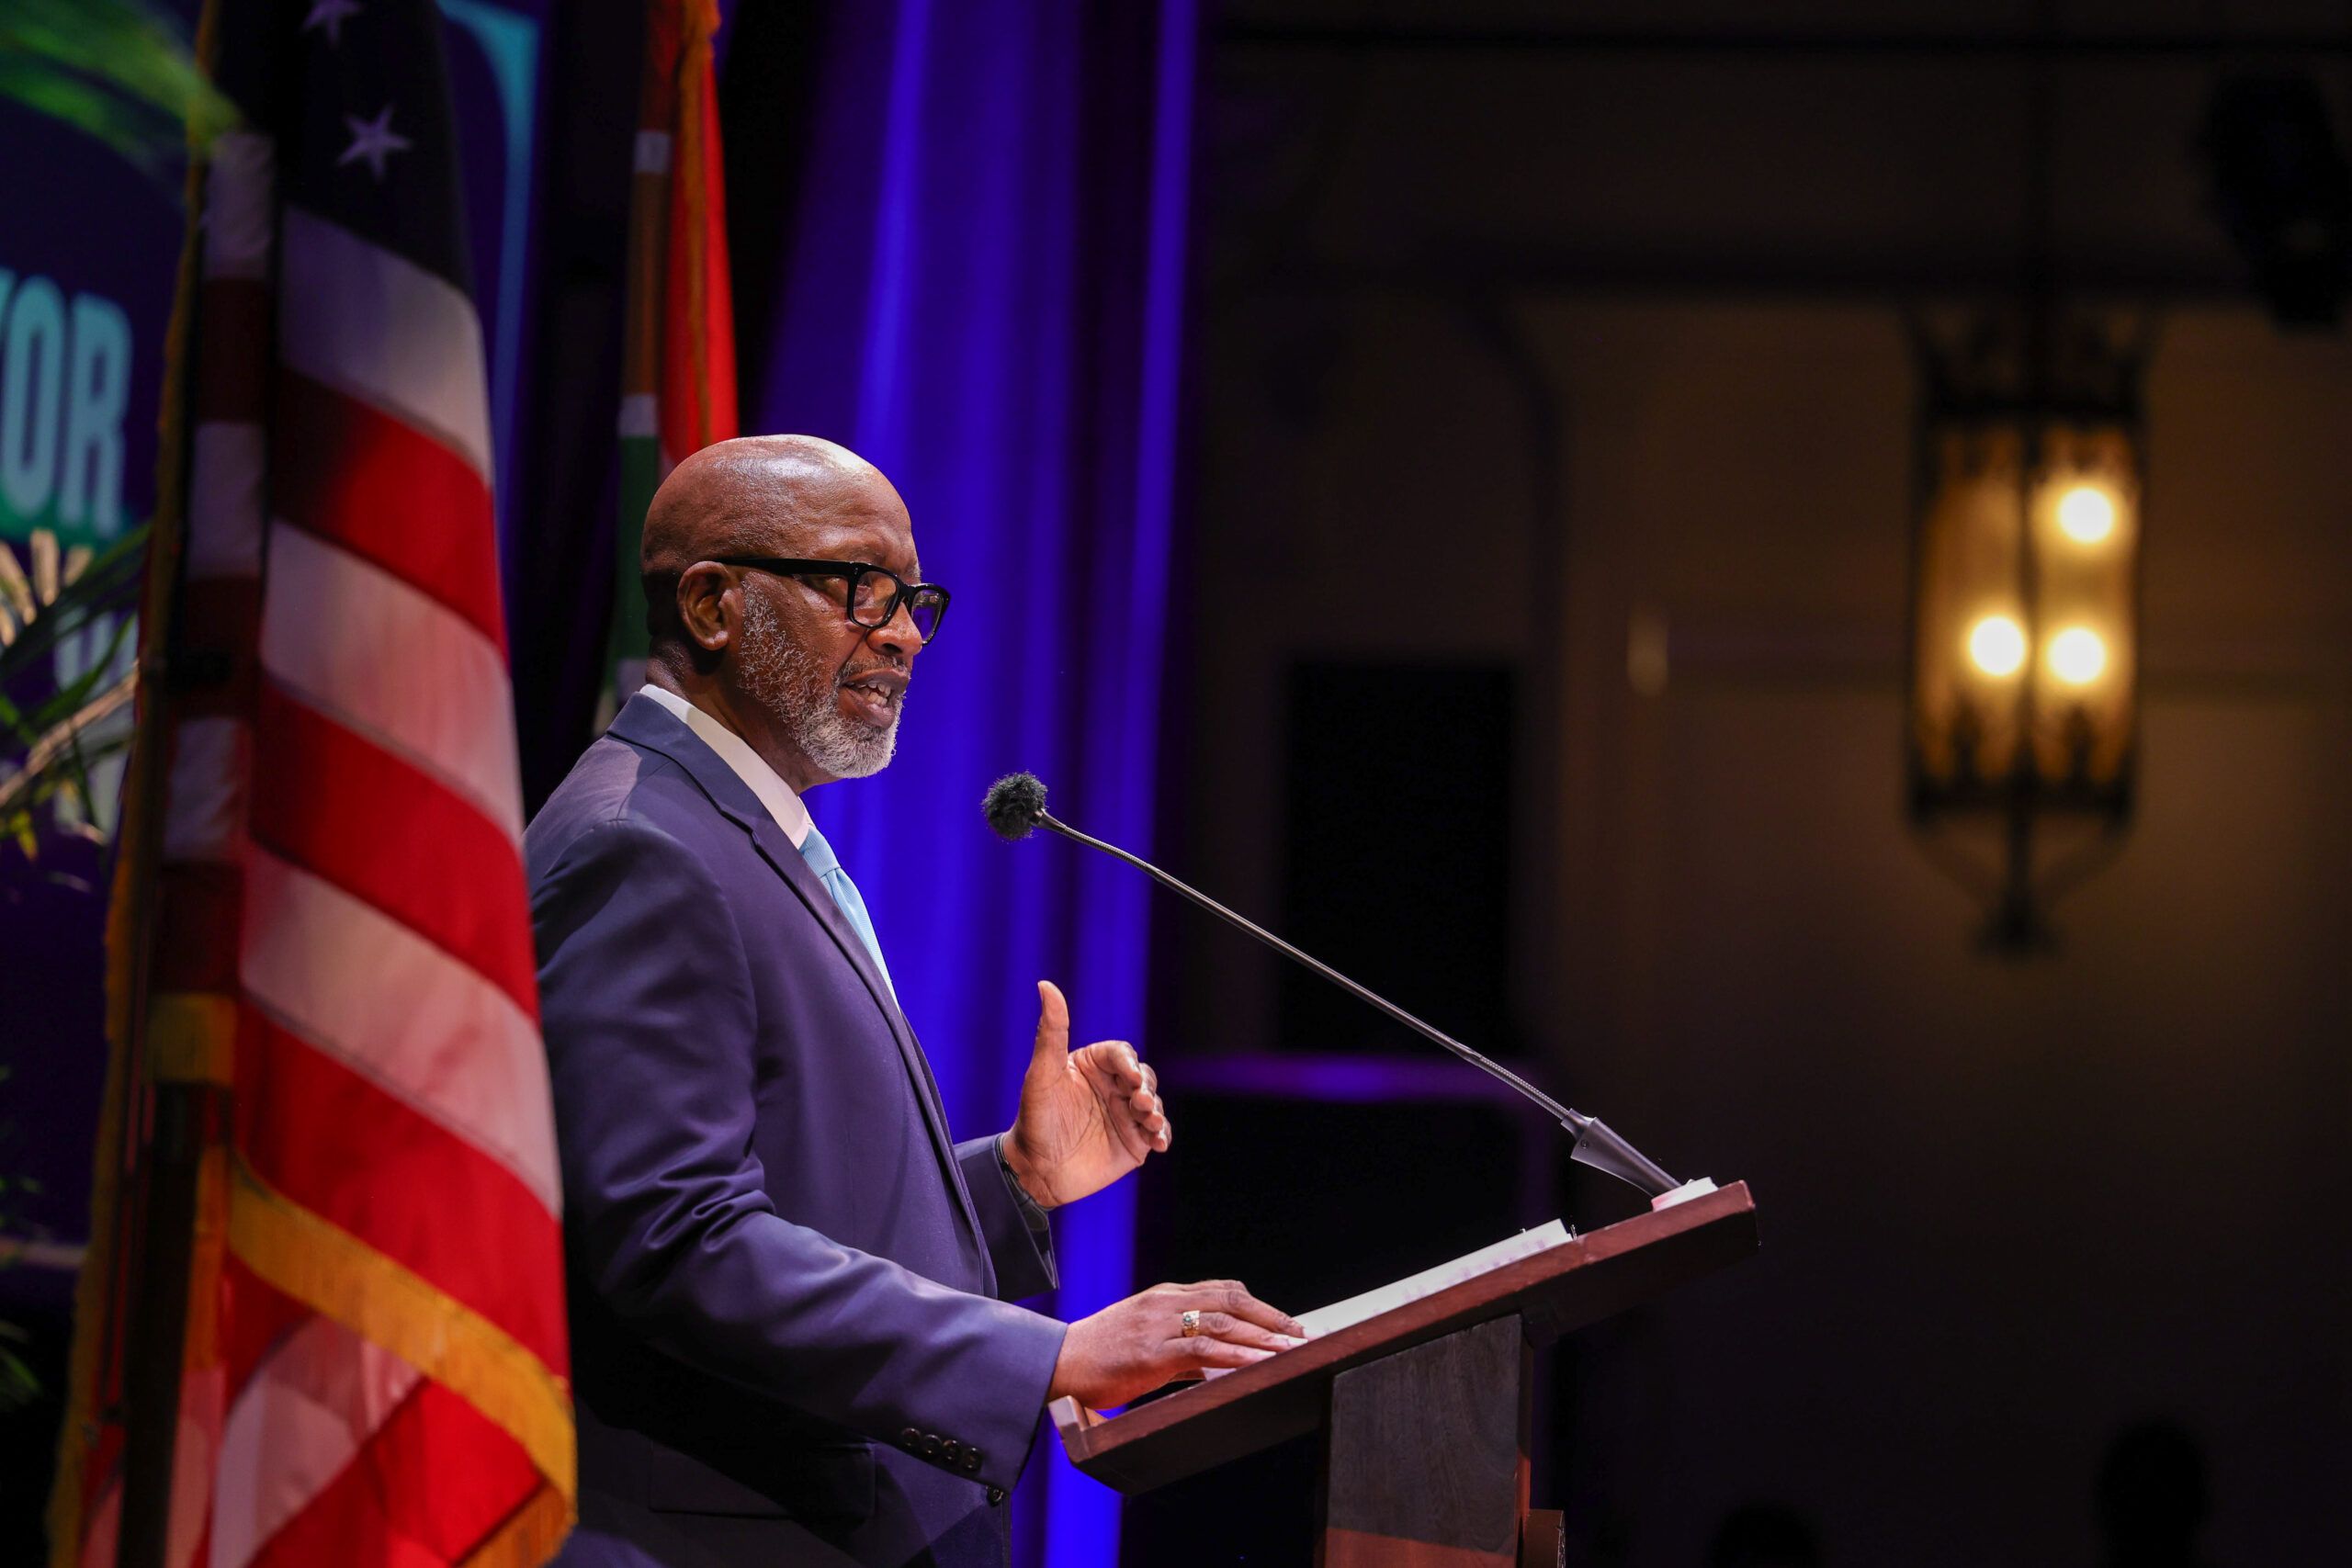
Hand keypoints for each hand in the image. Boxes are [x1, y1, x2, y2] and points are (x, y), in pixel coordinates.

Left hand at [1003, 981, 1167, 1209]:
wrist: (1035, 1171)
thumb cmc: (1034, 1119)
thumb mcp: (1042, 1074)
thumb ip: (1051, 1031)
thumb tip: (1045, 984)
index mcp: (1093, 1065)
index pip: (1121, 1053)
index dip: (1128, 1063)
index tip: (1128, 1078)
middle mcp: (1112, 1087)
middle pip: (1143, 1076)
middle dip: (1145, 1087)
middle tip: (1139, 1102)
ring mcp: (1125, 1115)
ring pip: (1154, 1103)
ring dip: (1156, 1110)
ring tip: (1149, 1121)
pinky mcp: (1134, 1142)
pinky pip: (1158, 1132)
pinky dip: (1163, 1134)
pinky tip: (1158, 1142)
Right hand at [1050, 1280, 1307, 1409]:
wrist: (1059, 1363)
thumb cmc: (1099, 1356)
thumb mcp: (1146, 1343)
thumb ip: (1183, 1350)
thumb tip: (1218, 1363)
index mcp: (1165, 1296)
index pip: (1224, 1289)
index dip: (1259, 1305)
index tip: (1285, 1322)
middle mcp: (1166, 1301)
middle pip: (1232, 1298)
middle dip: (1271, 1317)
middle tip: (1301, 1334)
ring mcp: (1159, 1323)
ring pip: (1223, 1319)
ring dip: (1262, 1335)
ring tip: (1291, 1348)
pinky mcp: (1152, 1350)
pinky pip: (1203, 1348)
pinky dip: (1236, 1354)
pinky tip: (1257, 1362)